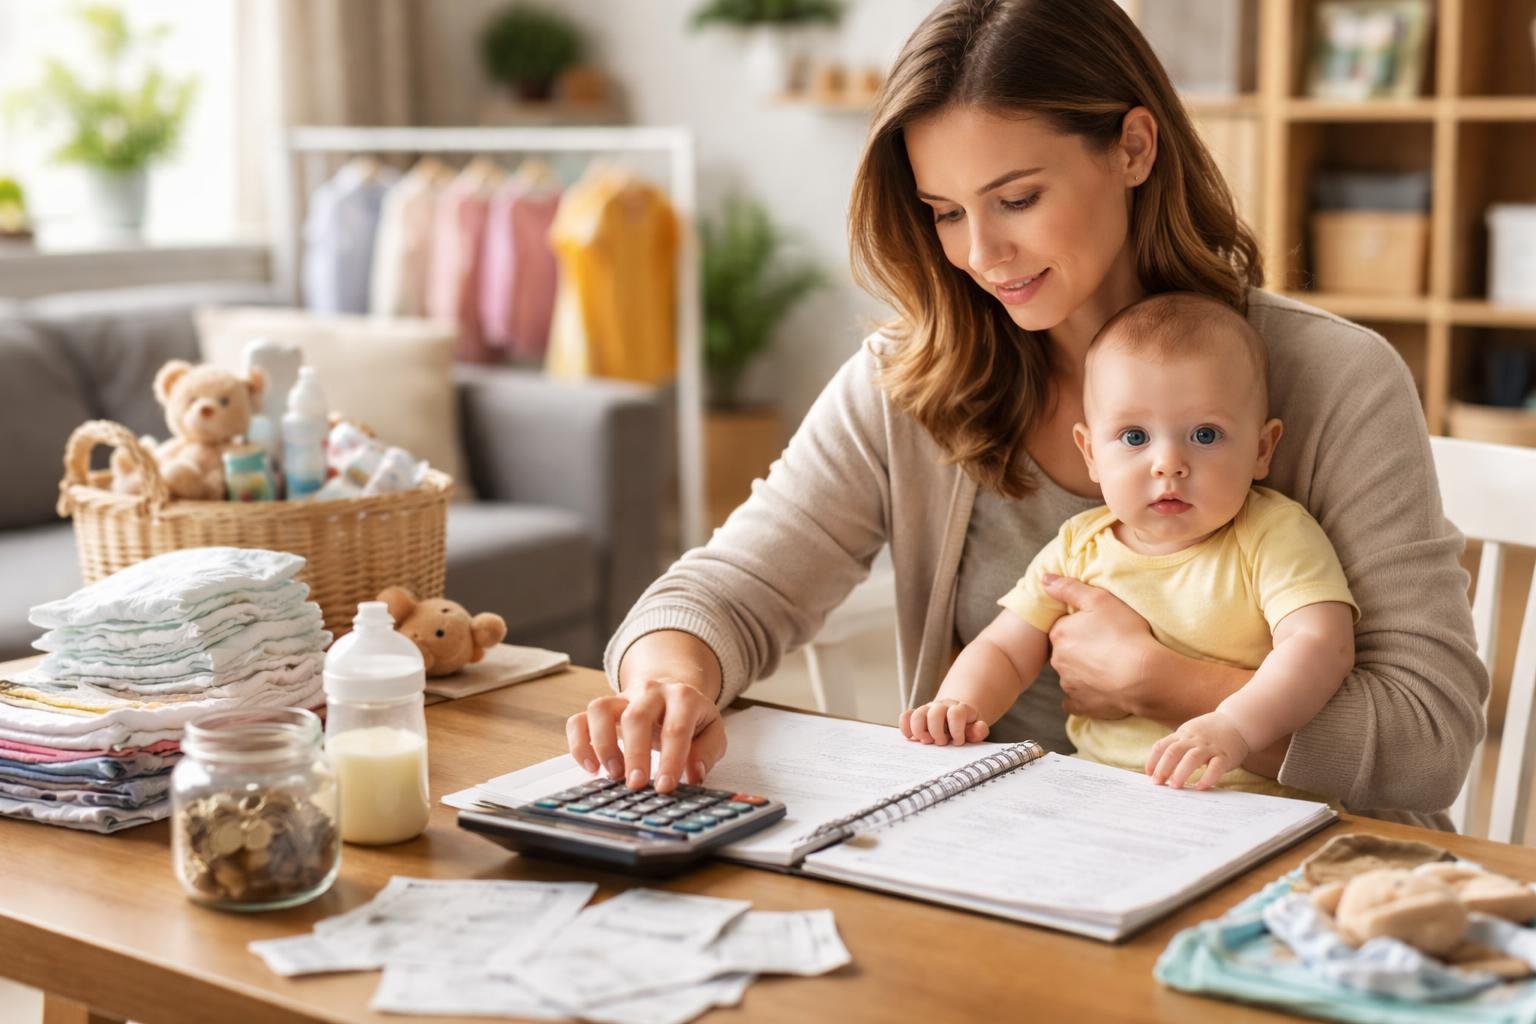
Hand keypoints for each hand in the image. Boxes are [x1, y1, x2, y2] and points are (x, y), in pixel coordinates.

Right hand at [566, 678, 725, 793]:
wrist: (671, 691)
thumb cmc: (691, 719)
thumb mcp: (711, 731)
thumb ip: (707, 752)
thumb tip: (694, 774)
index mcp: (683, 697)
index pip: (676, 728)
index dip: (670, 759)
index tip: (664, 786)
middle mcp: (650, 692)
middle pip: (636, 717)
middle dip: (635, 754)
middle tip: (636, 785)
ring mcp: (622, 697)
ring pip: (600, 709)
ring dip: (602, 744)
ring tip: (612, 774)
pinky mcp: (602, 709)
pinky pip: (579, 720)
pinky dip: (580, 744)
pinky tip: (590, 767)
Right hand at [900, 699, 988, 745]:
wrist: (957, 716)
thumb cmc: (966, 726)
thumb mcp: (976, 729)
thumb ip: (978, 730)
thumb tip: (976, 730)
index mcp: (959, 709)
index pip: (956, 713)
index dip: (956, 730)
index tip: (957, 742)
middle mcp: (942, 706)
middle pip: (935, 712)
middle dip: (937, 732)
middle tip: (941, 743)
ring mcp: (928, 710)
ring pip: (917, 713)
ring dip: (920, 731)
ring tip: (927, 741)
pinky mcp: (916, 715)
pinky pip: (905, 716)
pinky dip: (905, 727)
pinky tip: (912, 738)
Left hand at [1042, 573, 1153, 719]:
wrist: (1143, 676)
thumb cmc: (1124, 633)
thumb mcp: (1100, 600)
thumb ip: (1069, 588)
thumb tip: (1044, 579)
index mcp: (1060, 634)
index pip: (1064, 627)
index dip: (1082, 626)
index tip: (1100, 627)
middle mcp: (1058, 660)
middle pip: (1066, 651)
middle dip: (1081, 649)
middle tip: (1108, 646)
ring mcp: (1068, 685)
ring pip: (1071, 675)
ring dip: (1084, 672)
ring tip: (1110, 668)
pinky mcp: (1081, 705)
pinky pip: (1076, 701)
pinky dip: (1085, 696)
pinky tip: (1100, 690)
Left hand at [1145, 711, 1250, 789]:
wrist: (1238, 722)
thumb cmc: (1209, 733)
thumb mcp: (1189, 733)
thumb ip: (1177, 746)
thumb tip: (1158, 769)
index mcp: (1182, 734)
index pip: (1162, 746)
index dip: (1153, 760)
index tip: (1149, 774)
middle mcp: (1194, 739)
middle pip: (1173, 751)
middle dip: (1163, 768)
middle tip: (1158, 783)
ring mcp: (1210, 746)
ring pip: (1192, 758)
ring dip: (1181, 772)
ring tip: (1175, 786)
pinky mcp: (1225, 755)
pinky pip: (1216, 766)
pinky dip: (1207, 777)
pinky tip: (1200, 787)